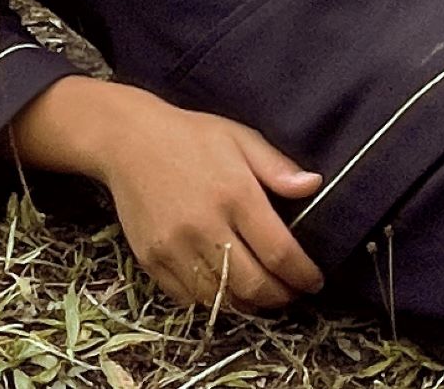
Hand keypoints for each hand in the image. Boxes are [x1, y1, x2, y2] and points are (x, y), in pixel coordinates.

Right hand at [90, 88, 326, 312]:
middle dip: (280, 297)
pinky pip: (187, 298)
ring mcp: (174, 248)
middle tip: (292, 293)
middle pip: (252, 285)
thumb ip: (278, 167)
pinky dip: (212, 302)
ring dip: (248, 305)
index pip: (278, 252)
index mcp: (235, 195)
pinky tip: (227, 292)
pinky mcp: (151, 260)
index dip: (301, 274)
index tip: (314, 281)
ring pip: (220, 298)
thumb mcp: (241, 138)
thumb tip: (314, 186)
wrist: (129, 141)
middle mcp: (205, 226)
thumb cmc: (192, 137)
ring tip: (263, 296)